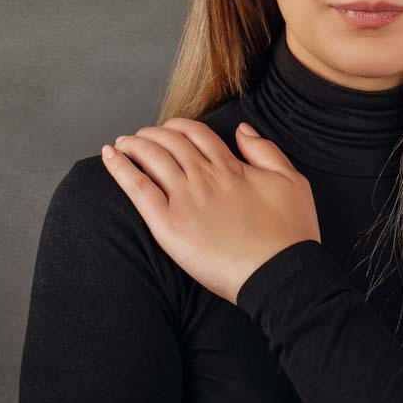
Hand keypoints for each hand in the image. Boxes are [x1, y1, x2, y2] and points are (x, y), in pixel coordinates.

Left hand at [101, 118, 319, 304]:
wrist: (281, 274)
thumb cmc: (291, 234)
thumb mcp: (292, 181)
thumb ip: (265, 151)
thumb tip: (242, 129)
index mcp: (231, 167)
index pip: (196, 134)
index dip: (178, 127)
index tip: (168, 131)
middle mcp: (205, 177)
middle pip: (169, 142)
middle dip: (151, 134)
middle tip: (139, 138)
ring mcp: (185, 200)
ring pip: (151, 158)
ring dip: (133, 145)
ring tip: (121, 145)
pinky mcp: (169, 226)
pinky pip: (138, 189)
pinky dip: (121, 168)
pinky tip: (109, 157)